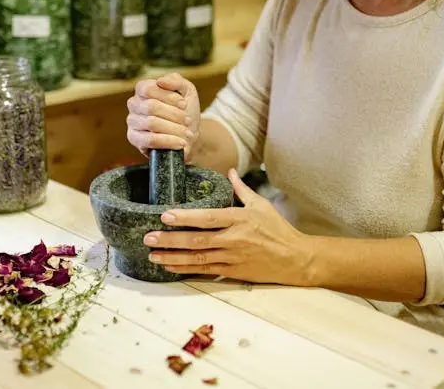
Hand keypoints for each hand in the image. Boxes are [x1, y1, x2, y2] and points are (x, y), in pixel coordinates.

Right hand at [126, 72, 199, 156]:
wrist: (188, 135)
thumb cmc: (186, 111)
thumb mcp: (187, 90)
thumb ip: (175, 80)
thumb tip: (160, 81)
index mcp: (143, 89)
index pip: (148, 89)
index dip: (169, 97)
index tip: (184, 105)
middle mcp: (134, 104)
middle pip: (151, 107)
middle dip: (174, 115)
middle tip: (187, 120)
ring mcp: (132, 122)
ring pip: (151, 123)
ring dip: (174, 129)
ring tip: (186, 133)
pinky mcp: (134, 139)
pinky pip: (149, 140)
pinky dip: (168, 141)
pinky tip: (180, 142)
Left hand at [143, 169, 312, 285]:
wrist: (295, 259)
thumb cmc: (278, 229)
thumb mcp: (261, 205)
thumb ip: (241, 189)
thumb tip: (229, 171)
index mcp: (240, 219)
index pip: (209, 218)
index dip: (186, 218)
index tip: (165, 215)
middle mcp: (235, 239)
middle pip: (197, 240)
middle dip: (170, 240)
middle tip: (148, 237)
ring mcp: (233, 257)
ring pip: (198, 258)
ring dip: (173, 258)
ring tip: (152, 255)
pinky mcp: (233, 271)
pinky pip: (205, 270)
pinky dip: (186, 268)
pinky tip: (169, 267)